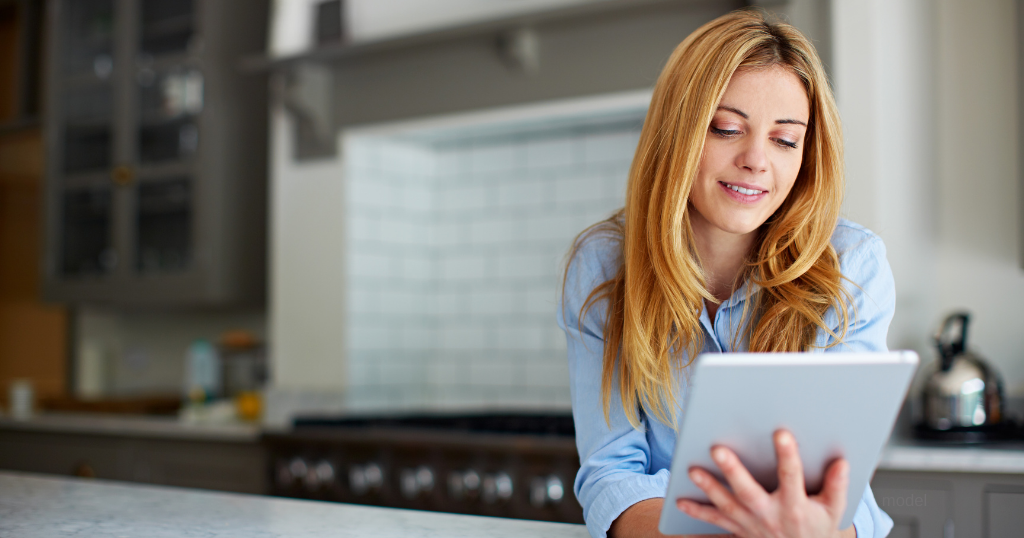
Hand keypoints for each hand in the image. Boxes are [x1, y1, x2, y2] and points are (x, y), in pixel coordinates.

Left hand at [676, 429, 852, 537]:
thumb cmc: (817, 529)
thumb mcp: (834, 511)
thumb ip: (837, 486)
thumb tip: (840, 462)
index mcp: (795, 507)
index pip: (791, 477)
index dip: (787, 455)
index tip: (781, 433)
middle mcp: (770, 516)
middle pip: (748, 492)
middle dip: (733, 471)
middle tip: (717, 449)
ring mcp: (751, 525)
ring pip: (726, 506)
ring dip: (708, 488)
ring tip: (693, 470)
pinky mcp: (738, 531)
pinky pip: (714, 523)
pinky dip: (697, 512)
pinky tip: (680, 500)